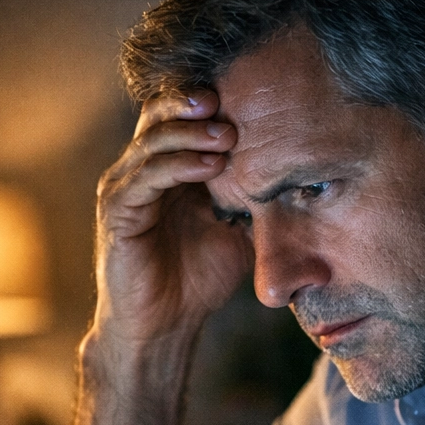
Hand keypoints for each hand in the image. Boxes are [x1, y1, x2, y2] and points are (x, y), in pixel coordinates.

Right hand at [93, 91, 249, 344]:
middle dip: (195, 101)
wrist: (164, 327)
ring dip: (191, 131)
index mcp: (168, 166)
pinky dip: (177, 165)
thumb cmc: (197, 281)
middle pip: (159, 112)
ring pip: (152, 139)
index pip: (181, 113)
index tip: (250, 97)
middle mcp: (140, 169)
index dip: (209, 100)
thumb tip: (308, 180)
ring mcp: (125, 188)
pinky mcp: (116, 212)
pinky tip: (210, 165)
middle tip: (233, 104)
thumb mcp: (241, 233)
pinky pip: (145, 177)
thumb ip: (260, 202)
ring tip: (228, 135)